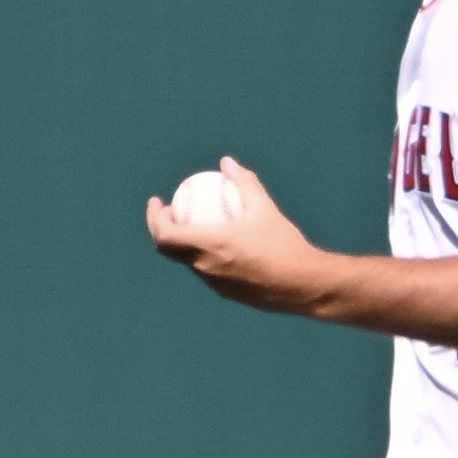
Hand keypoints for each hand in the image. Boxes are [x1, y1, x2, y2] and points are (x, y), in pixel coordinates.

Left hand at [146, 158, 327, 313]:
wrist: (303, 285)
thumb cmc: (283, 245)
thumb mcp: (265, 209)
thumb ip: (244, 183)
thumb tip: (227, 163)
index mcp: (209, 245)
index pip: (165, 234)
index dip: (155, 218)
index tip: (160, 203)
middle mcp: (205, 267)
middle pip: (169, 250)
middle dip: (162, 230)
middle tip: (172, 214)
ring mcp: (215, 283)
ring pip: (189, 262)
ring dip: (184, 244)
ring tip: (196, 228)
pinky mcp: (227, 294)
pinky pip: (208, 272)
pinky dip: (205, 257)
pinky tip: (223, 248)